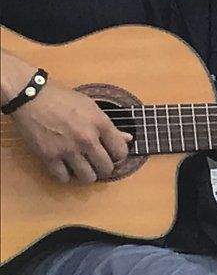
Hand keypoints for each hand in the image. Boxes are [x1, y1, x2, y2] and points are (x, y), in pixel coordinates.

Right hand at [12, 83, 130, 184]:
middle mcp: (87, 139)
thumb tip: (128, 139)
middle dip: (104, 168)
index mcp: (100, 124)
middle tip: (97, 164)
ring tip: (82, 168)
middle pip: (106, 168)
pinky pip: (63, 178)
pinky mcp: (49, 156)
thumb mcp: (91, 106)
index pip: (121, 152)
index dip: (118, 156)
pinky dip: (65, 176)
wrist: (30, 96)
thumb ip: (109, 126)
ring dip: (86, 175)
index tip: (111, 155)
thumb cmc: (62, 98)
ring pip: (87, 177)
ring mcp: (68, 149)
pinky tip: (65, 168)